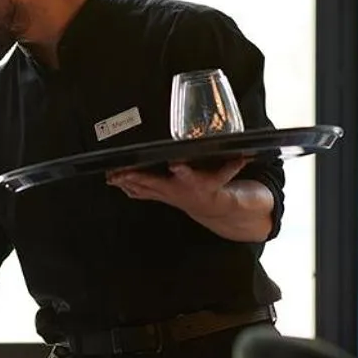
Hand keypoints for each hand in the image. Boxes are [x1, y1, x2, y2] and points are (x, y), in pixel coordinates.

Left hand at [105, 156, 248, 217]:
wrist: (207, 206)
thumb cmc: (214, 185)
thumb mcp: (226, 174)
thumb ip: (233, 163)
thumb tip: (245, 152)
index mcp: (192, 181)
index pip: (188, 174)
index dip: (182, 170)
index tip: (175, 164)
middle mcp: (175, 189)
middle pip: (155, 182)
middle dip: (138, 177)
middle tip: (123, 171)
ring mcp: (164, 194)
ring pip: (142, 188)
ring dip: (126, 182)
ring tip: (112, 175)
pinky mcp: (157, 195)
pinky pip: (138, 192)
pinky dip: (125, 186)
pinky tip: (112, 180)